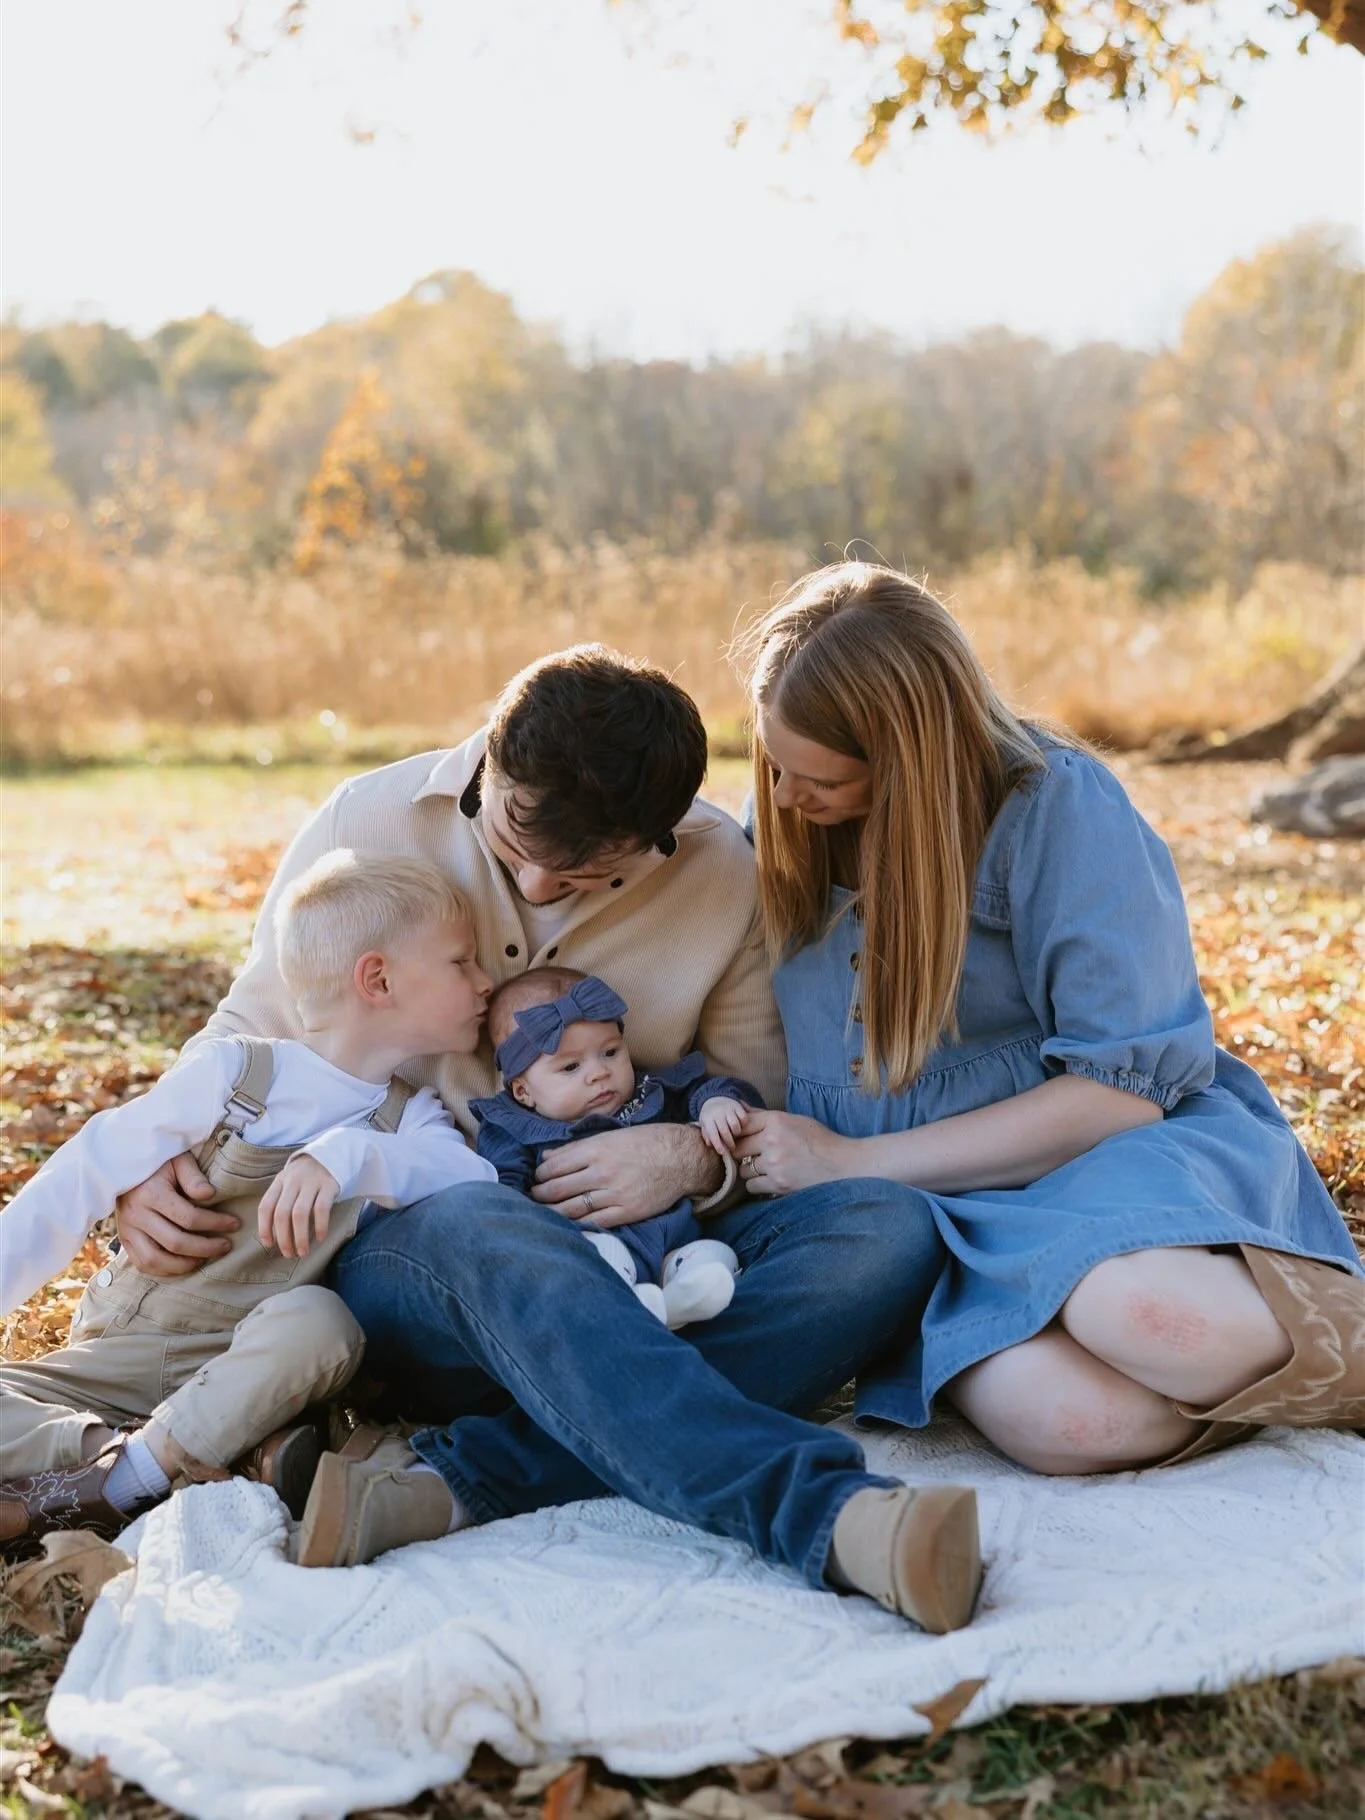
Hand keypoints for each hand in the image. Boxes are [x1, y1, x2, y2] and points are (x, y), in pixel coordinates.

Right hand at [114, 1153, 237, 1276]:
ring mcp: (127, 1230)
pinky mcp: (125, 1239)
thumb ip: (193, 1176)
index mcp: (151, 1193)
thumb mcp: (178, 1159)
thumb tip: (209, 1194)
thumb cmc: (158, 1163)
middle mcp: (136, 1215)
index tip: (235, 1224)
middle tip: (226, 1246)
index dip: (216, 1223)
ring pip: (156, 1260)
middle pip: (175, 1242)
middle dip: (206, 1248)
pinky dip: (164, 1269)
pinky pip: (142, 1263)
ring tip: (206, 1258)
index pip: (189, 1217)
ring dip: (185, 1264)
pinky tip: (185, 1263)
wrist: (123, 1165)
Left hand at [258, 1156, 340, 1257]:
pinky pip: (322, 1209)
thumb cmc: (306, 1177)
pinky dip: (320, 1226)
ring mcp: (311, 1182)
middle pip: (282, 1214)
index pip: (265, 1206)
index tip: (268, 1245)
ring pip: (299, 1214)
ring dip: (300, 1237)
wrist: (331, 1154)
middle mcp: (293, 1181)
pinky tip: (321, 1238)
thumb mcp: (289, 1183)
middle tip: (288, 1254)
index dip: (264, 1228)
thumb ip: (281, 1201)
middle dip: (283, 1238)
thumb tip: (272, 1235)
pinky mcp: (329, 1185)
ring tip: (303, 1252)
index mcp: (279, 1182)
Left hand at [532, 1124, 722, 1228]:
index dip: (540, 1176)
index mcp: (597, 1149)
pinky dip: (576, 1225)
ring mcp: (614, 1194)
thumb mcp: (611, 1135)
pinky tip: (566, 1226)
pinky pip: (594, 1223)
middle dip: (540, 1195)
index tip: (535, 1180)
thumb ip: (577, 1147)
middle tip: (532, 1199)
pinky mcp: (627, 1212)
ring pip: (572, 1208)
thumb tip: (547, 1157)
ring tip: (541, 1214)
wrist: (681, 1158)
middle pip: (558, 1188)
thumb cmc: (646, 1142)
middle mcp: (602, 1171)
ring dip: (551, 1212)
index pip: (555, 1166)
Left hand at [697, 1096, 745, 1154]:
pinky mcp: (737, 1105)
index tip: (723, 1152)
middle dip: (729, 1142)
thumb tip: (711, 1144)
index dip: (718, 1145)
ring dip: (736, 1133)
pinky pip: (743, 1117)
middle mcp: (718, 1112)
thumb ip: (707, 1135)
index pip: (713, 1134)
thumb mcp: (704, 1125)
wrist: (714, 1099)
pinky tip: (740, 1126)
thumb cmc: (710, 1117)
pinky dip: (743, 1124)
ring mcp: (728, 1108)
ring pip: (735, 1124)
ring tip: (735, 1134)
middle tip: (731, 1147)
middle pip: (725, 1131)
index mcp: (707, 1118)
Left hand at [734, 1109, 856, 1195]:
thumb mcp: (793, 1119)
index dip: (738, 1132)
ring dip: (751, 1169)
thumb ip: (763, 1115)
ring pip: (743, 1169)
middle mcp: (772, 1141)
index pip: (742, 1124)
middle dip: (742, 1152)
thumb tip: (738, 1107)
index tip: (741, 1138)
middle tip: (753, 1154)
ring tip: (766, 1167)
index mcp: (776, 1121)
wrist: (841, 1164)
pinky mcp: (778, 1184)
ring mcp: (775, 1164)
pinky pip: (751, 1186)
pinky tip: (770, 1178)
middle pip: (737, 1148)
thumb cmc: (818, 1139)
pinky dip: (757, 1184)